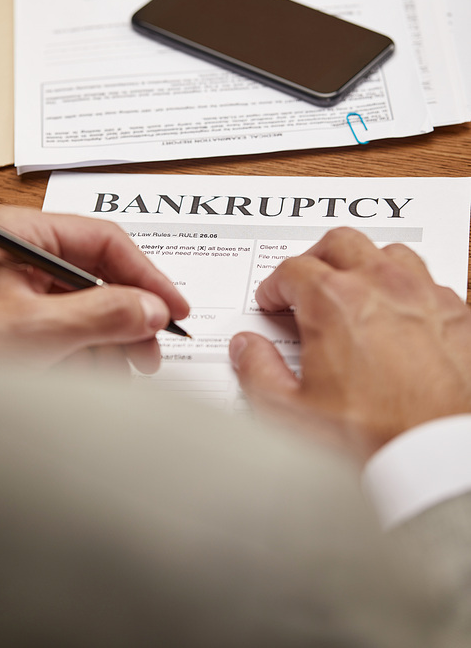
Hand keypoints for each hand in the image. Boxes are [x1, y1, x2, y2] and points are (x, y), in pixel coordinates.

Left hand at [0, 206, 188, 371]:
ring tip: (119, 372)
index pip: (105, 242)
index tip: (174, 309)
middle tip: (149, 352)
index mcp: (23, 236)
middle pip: (97, 277)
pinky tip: (88, 374)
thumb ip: (102, 316)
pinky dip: (80, 353)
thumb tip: (153, 309)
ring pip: (81, 308)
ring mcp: (13, 288)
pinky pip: (59, 328)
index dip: (148, 276)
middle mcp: (20, 256)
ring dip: (107, 342)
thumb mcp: (33, 329)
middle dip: (128, 318)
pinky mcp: (8, 318)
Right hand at [230, 228, 470, 456]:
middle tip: (305, 282)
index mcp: (335, 301)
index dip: (274, 286)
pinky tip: (398, 313)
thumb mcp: (294, 413)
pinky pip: (426, 280)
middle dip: (314, 259)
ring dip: (363, 264)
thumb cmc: (378, 434)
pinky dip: (405, 288)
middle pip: (339, 243)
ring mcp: (422, 294)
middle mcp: (381, 285)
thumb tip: (247, 349)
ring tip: (353, 289)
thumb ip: (258, 373)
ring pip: (387, 252)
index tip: (273, 301)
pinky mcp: (455, 311)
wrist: (442, 452)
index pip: (292, 270)